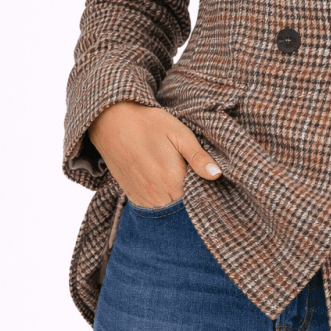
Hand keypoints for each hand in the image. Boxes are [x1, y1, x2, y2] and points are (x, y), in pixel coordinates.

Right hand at [88, 101, 222, 207]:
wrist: (112, 122)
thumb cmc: (149, 124)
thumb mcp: (180, 134)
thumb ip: (198, 157)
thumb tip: (217, 174)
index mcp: (173, 180)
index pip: (198, 198)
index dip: (205, 189)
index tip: (207, 178)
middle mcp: (158, 195)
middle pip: (184, 207)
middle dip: (191, 196)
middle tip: (190, 174)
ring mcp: (143, 199)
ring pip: (168, 209)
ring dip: (176, 199)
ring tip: (174, 176)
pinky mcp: (132, 197)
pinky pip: (153, 207)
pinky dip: (161, 200)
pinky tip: (162, 182)